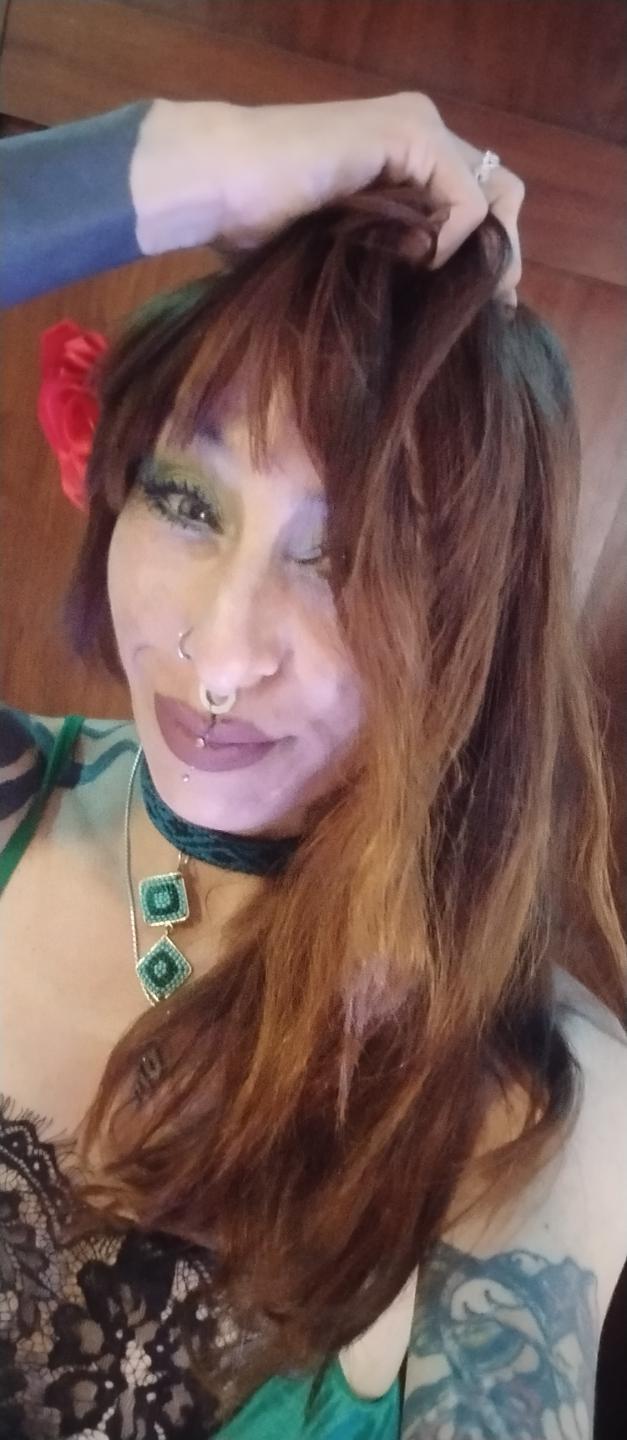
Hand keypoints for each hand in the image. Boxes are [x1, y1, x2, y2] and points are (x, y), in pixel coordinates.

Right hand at [131, 93, 523, 303]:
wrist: (218, 187)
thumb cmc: (259, 231)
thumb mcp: (348, 257)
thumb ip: (396, 264)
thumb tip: (446, 311)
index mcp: (409, 161)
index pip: (484, 204)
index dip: (492, 257)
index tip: (485, 313)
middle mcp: (422, 136)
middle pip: (504, 196)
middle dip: (500, 258)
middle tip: (485, 310)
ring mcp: (418, 129)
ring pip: (497, 196)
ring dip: (483, 254)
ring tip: (450, 294)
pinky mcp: (409, 133)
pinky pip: (467, 199)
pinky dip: (453, 240)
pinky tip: (415, 263)